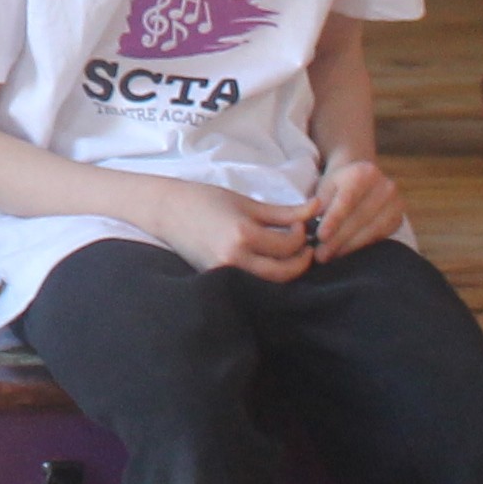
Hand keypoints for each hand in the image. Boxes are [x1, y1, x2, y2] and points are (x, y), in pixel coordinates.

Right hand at [151, 181, 313, 281]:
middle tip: (304, 246)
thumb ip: (283, 211)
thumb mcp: (246, 203)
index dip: (301, 235)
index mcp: (242, 235)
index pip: (288, 245)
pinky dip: (267, 276)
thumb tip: (316, 208)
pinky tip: (269, 262)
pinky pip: (253, 284)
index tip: (300, 224)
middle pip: (284, 272)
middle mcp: (235, 259)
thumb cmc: (205, 199)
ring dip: (287, 271)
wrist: (166, 210)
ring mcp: (225, 273)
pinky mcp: (219, 280)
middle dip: (301, 260)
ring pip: (270, 283)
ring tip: (289, 254)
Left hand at [307, 158, 404, 262]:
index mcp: (364, 172)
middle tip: (320, 255)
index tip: (320, 236)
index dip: (334, 220)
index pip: (347, 200)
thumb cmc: (339, 183)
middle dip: (338, 239)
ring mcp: (396, 203)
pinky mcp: (398, 219)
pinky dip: (360, 246)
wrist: (363, 178)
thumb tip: (311, 225)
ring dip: (348, 247)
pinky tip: (345, 252)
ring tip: (329, 256)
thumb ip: (319, 203)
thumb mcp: (325, 186)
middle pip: (359, 218)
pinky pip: (379, 237)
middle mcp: (385, 186)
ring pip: (370, 230)